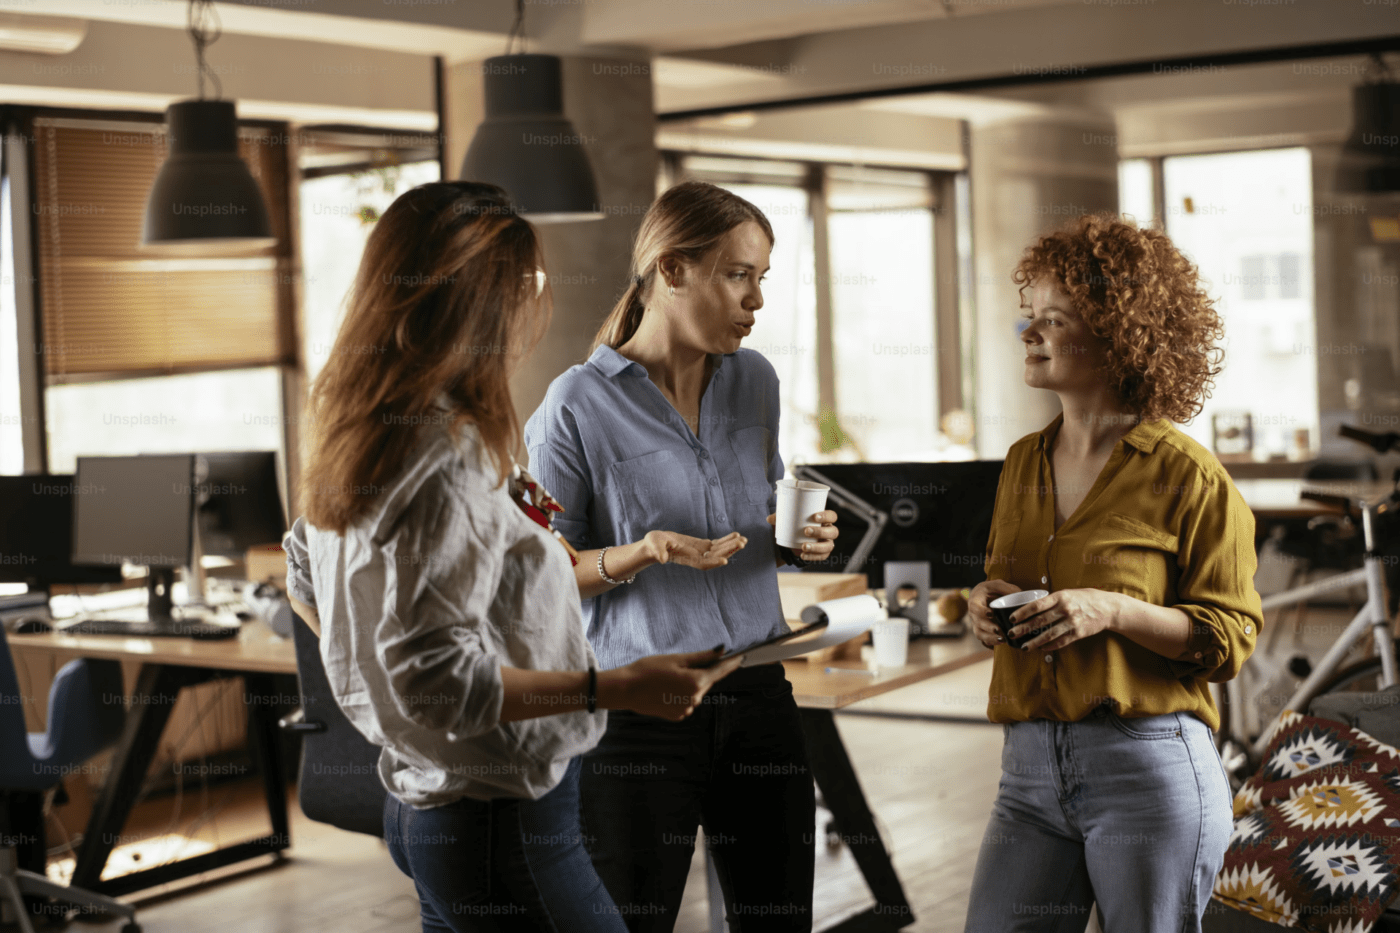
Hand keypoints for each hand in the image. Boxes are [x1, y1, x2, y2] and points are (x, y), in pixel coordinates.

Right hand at [605, 648, 745, 719]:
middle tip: (685, 663)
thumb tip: (722, 651)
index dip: (731, 663)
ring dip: (690, 684)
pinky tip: (666, 689)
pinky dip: (681, 694)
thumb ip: (702, 657)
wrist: (626, 689)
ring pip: (696, 692)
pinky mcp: (677, 716)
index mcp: (696, 682)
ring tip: (669, 677)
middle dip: (702, 672)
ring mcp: (686, 709)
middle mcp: (695, 699)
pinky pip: (686, 702)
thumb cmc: (649, 670)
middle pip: (707, 682)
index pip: (721, 671)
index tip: (741, 657)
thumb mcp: (677, 659)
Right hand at [641, 530, 746, 569]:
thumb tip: (661, 559)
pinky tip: (736, 535)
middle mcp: (697, 558)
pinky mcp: (702, 546)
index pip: (703, 564)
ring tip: (744, 539)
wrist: (656, 544)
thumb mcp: (654, 546)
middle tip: (742, 543)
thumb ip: (658, 552)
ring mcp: (701, 552)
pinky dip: (727, 540)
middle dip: (729, 550)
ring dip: (732, 545)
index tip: (725, 560)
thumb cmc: (654, 545)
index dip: (714, 562)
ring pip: (719, 550)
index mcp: (687, 559)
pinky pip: (717, 544)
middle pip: (716, 556)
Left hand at [765, 509, 839, 561]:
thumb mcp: (786, 519)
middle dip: (820, 532)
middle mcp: (829, 531)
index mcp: (824, 519)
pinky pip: (821, 557)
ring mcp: (827, 543)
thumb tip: (769, 518)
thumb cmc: (793, 524)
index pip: (832, 516)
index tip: (815, 516)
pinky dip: (812, 556)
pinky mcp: (822, 554)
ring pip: (828, 546)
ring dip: (816, 546)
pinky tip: (803, 555)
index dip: (826, 516)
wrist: (791, 540)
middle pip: (833, 532)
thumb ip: (779, 517)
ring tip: (803, 546)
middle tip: (806, 531)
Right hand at [968, 579, 1020, 648]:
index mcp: (975, 600)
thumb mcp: (998, 585)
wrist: (984, 595)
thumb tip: (1022, 596)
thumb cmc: (992, 589)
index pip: (974, 607)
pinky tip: (1001, 644)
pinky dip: (991, 643)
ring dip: (990, 638)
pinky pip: (983, 640)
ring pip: (979, 634)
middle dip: (988, 628)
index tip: (991, 614)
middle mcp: (973, 614)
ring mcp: (976, 624)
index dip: (981, 612)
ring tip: (1002, 640)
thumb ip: (1008, 589)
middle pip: (977, 623)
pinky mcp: (981, 631)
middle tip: (999, 630)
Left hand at [1009, 588, 1122, 652]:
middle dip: (1023, 629)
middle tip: (1012, 634)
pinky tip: (1041, 648)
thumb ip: (1052, 600)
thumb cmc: (1084, 598)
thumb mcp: (1068, 593)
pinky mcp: (1078, 633)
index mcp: (1060, 597)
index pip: (1036, 605)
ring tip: (1024, 646)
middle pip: (1039, 621)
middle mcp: (1065, 609)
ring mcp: (1072, 622)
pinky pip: (1061, 641)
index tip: (1011, 618)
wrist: (1107, 608)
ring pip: (1048, 634)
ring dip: (1034, 642)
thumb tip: (1031, 607)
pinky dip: (1050, 646)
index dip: (1022, 613)